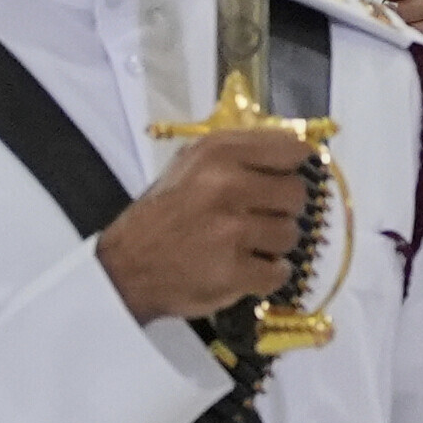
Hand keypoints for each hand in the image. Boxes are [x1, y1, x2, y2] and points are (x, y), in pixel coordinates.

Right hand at [96, 130, 321, 322]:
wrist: (127, 266)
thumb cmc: (162, 214)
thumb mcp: (189, 165)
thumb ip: (238, 153)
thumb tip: (295, 147)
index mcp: (217, 154)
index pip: (289, 149)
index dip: (295, 166)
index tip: (289, 176)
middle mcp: (227, 186)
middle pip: (296, 194)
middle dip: (283, 209)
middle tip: (260, 218)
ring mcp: (231, 231)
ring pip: (290, 235)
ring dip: (273, 245)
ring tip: (246, 246)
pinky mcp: (234, 272)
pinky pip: (279, 272)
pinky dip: (267, 276)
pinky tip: (247, 270)